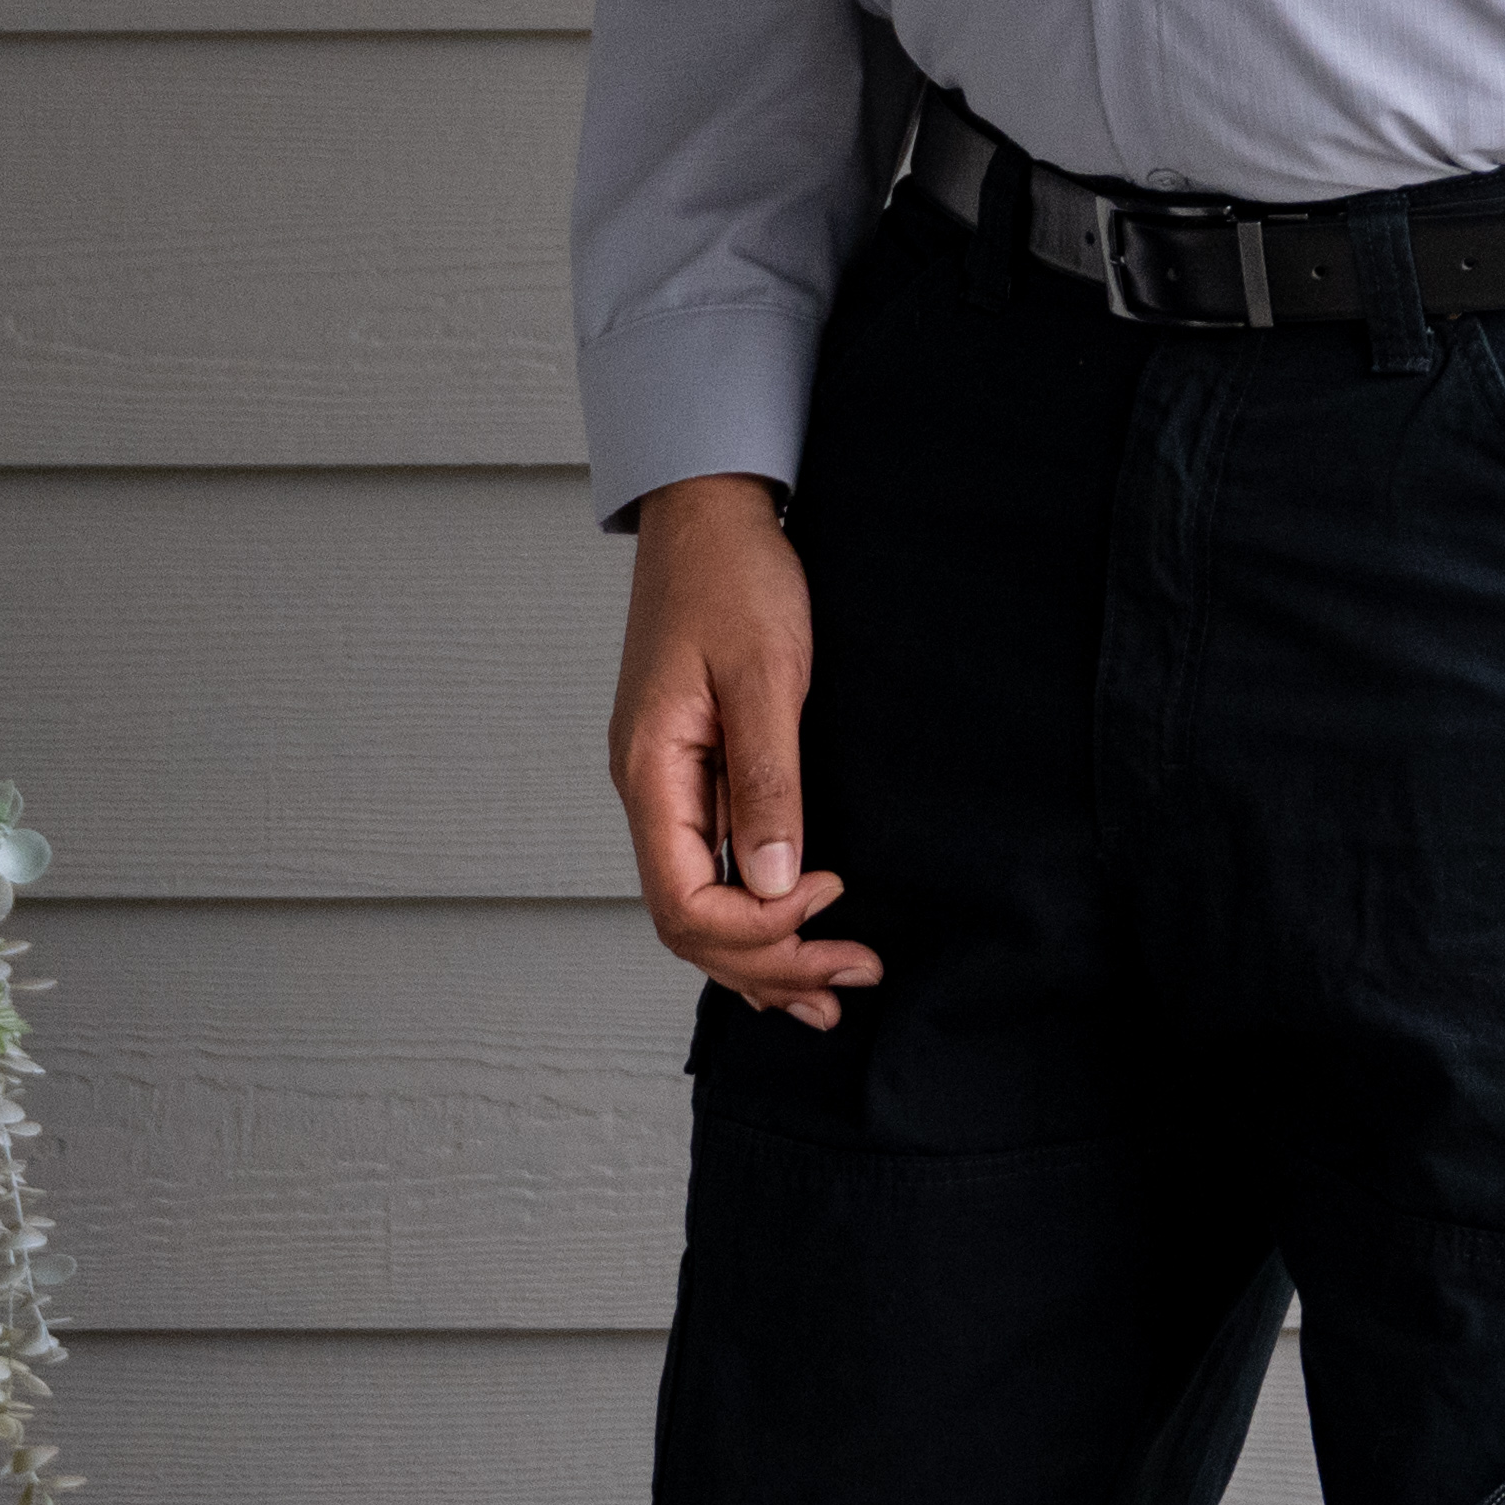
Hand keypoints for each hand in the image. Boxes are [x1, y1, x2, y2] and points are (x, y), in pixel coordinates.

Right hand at [606, 478, 873, 1025]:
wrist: (708, 513)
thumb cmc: (733, 576)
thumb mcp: (765, 673)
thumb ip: (768, 780)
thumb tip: (777, 883)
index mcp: (650, 773)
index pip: (685, 903)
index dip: (758, 928)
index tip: (831, 896)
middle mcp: (648, 791)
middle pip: (690, 923)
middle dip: (771, 961)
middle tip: (855, 975)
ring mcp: (667, 787)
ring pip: (699, 906)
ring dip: (764, 955)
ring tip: (833, 991)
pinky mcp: (694, 774)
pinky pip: (713, 868)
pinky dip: (755, 914)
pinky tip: (798, 931)